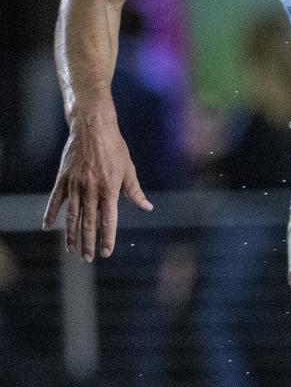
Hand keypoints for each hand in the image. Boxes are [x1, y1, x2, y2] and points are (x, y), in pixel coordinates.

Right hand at [42, 115, 150, 260]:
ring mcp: (74, 185)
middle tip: (87, 259)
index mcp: (109, 190)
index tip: (106, 253)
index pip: (108, 221)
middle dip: (88, 242)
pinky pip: (55, 200)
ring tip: (72, 249)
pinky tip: (47, 227)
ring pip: (72, 215)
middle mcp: (90, 190)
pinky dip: (50, 214)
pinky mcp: (62, 179)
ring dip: (71, 234)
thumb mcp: (129, 169)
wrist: (92, 127)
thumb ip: (134, 191)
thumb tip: (147, 207)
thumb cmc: (114, 148)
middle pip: (89, 222)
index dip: (107, 238)